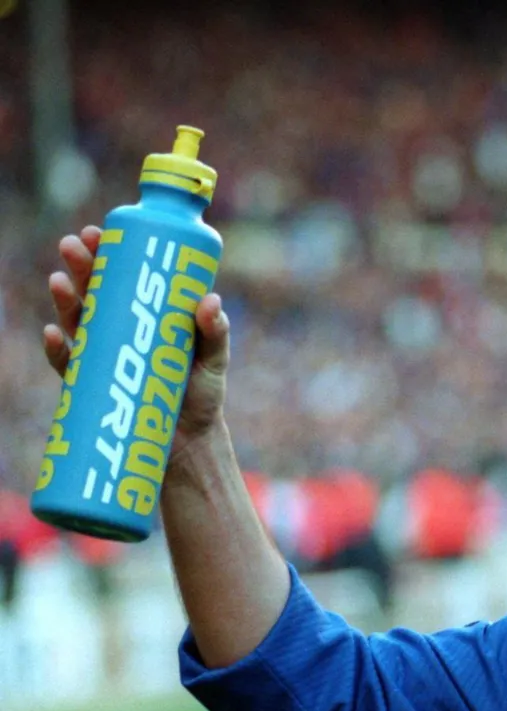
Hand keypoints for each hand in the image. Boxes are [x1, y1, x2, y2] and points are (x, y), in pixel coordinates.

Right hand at [44, 225, 232, 464]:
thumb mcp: (214, 360)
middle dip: (82, 266)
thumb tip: (209, 300)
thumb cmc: (201, 395)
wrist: (188, 444)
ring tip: (59, 280)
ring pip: (75, 322)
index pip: (124, 276)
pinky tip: (52, 334)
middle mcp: (118, 331)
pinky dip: (57, 349)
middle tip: (74, 245)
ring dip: (64, 299)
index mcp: (145, 316)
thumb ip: (216, 333)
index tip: (102, 232)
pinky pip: (68, 365)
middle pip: (94, 291)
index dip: (109, 252)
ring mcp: (102, 357)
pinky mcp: (91, 388)